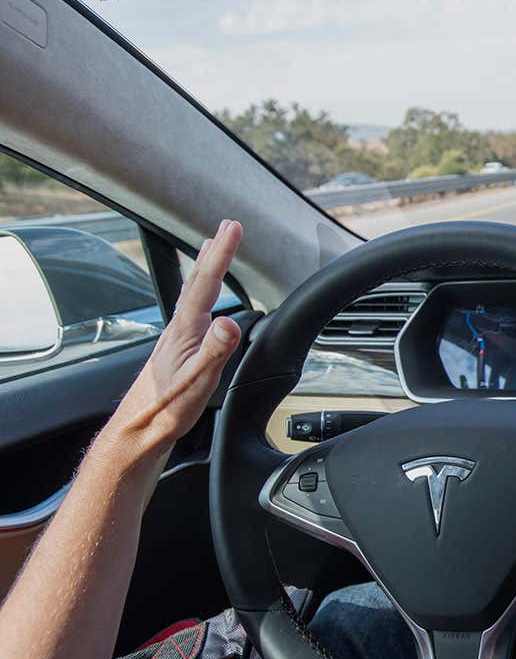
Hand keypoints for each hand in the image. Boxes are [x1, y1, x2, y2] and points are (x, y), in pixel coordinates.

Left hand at [105, 220, 242, 456]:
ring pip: (193, 294)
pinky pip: (192, 311)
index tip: (233, 228)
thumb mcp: (197, 382)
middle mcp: (178, 330)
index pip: (206, 284)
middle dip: (214, 251)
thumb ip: (214, 351)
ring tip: (212, 251)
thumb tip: (230, 322)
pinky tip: (204, 303)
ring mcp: (176, 339)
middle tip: (226, 227)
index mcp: (185, 332)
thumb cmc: (166, 410)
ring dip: (205, 269)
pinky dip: (201, 294)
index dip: (222, 254)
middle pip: (197, 282)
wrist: (139, 431)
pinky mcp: (177, 351)